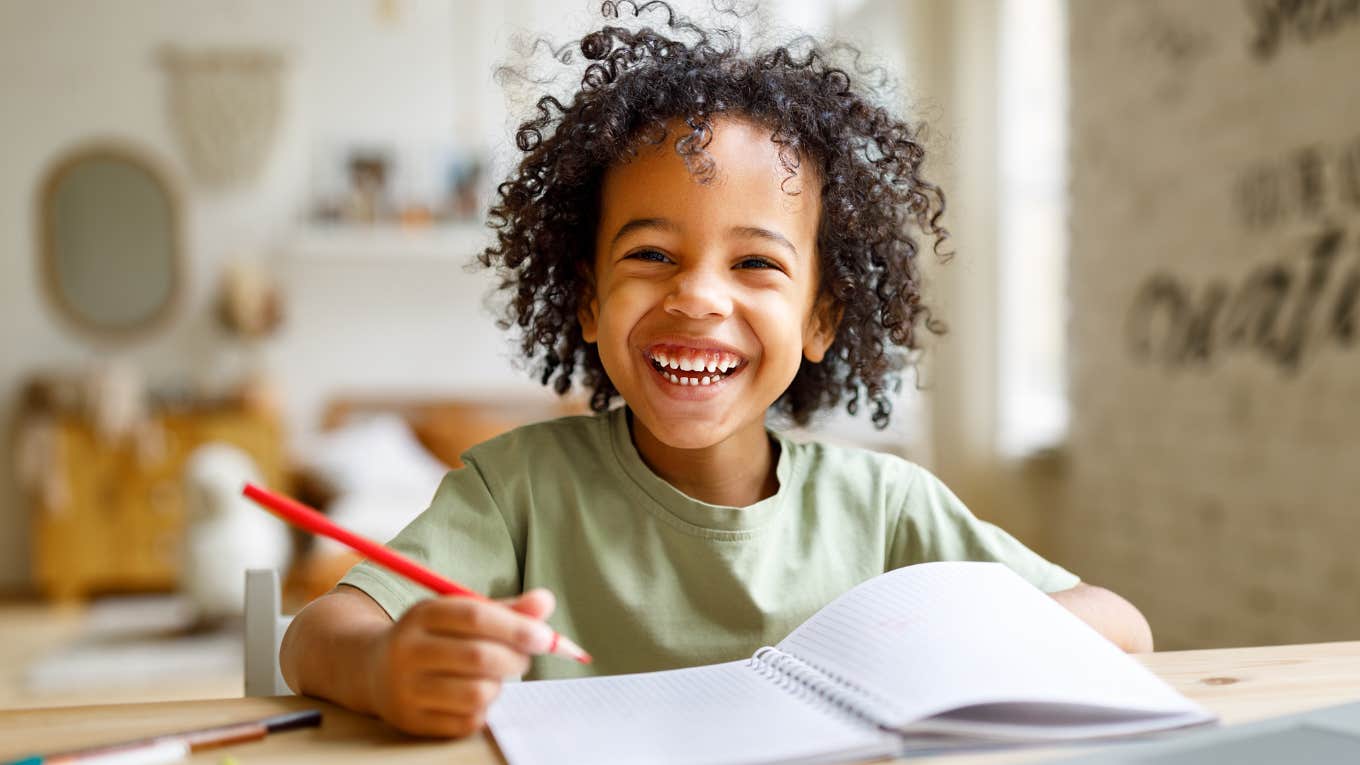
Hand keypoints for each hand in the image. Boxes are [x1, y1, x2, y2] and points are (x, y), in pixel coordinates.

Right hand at [365, 588, 556, 736]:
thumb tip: (546, 602)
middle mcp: (408, 650)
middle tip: (523, 659)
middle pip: (478, 657)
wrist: (373, 669)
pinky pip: (467, 721)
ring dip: (499, 686)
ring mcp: (406, 689)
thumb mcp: (460, 613)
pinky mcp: (412, 721)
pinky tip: (474, 695)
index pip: (475, 616)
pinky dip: (483, 709)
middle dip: (515, 659)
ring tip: (493, 677)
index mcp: (422, 615)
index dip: (516, 627)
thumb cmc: (433, 638)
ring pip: (477, 693)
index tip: (545, 637)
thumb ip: (505, 610)